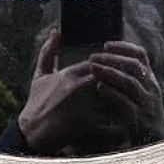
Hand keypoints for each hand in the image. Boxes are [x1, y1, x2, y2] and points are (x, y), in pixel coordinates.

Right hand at [17, 30, 131, 154]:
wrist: (31, 132)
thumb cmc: (36, 103)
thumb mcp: (40, 75)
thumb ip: (48, 52)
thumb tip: (55, 31)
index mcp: (69, 74)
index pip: (99, 62)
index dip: (110, 63)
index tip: (115, 68)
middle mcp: (79, 88)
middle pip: (110, 76)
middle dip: (120, 78)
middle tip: (129, 83)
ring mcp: (84, 106)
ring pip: (115, 97)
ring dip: (124, 98)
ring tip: (132, 99)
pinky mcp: (88, 125)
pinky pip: (112, 122)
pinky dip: (122, 122)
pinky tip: (128, 122)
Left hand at [85, 38, 163, 144]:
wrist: (156, 144)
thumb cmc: (143, 116)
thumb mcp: (139, 94)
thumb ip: (128, 78)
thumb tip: (108, 61)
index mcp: (150, 80)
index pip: (141, 55)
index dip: (124, 47)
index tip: (106, 45)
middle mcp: (151, 89)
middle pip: (134, 66)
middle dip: (112, 59)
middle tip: (93, 57)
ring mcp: (147, 104)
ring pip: (130, 82)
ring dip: (110, 73)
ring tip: (93, 68)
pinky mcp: (139, 120)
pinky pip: (126, 102)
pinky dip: (112, 93)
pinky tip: (99, 88)